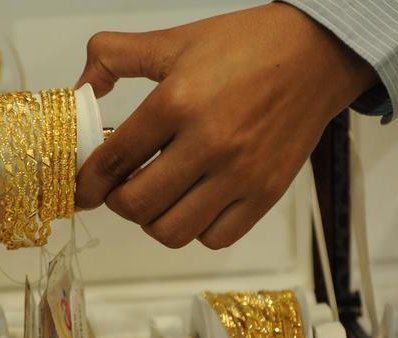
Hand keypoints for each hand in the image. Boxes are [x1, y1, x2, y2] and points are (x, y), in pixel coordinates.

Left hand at [76, 3, 375, 248]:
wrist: (316, 54)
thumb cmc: (246, 47)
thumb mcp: (173, 41)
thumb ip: (115, 57)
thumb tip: (82, 88)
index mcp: (177, 103)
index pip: (114, 159)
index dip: (88, 182)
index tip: (82, 190)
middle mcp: (208, 144)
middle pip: (137, 205)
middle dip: (117, 201)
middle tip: (120, 188)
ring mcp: (239, 174)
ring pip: (172, 231)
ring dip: (152, 220)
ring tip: (155, 198)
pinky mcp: (265, 193)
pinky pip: (215, 238)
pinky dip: (195, 229)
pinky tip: (192, 204)